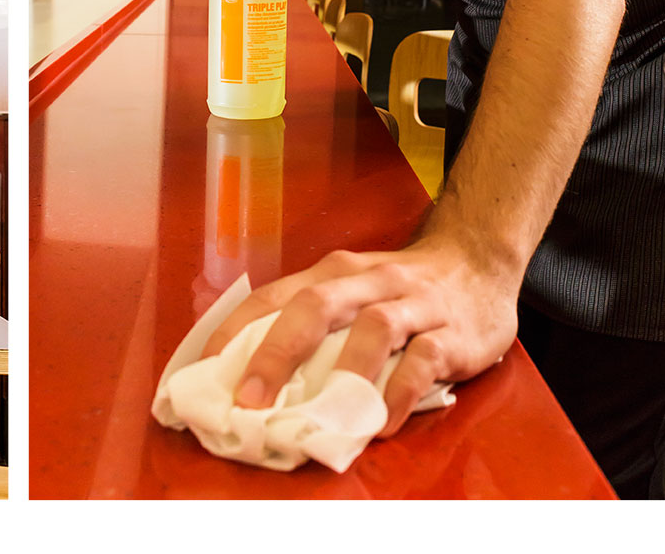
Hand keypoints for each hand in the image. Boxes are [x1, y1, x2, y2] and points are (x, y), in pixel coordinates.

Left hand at [200, 240, 519, 435]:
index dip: (234, 330)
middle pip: (315, 308)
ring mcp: (414, 305)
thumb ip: (311, 325)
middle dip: (276, 353)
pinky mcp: (454, 334)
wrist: (480, 261)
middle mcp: (369, 282)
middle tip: (248, 399)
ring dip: (343, 373)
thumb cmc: (400, 287)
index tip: (204, 370)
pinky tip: (382, 423)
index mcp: (332, 273)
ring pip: (374, 328)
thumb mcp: (351, 290)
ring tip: (317, 417)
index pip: (273, 296)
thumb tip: (251, 374)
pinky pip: (425, 361)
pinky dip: (400, 392)